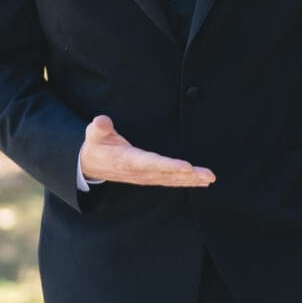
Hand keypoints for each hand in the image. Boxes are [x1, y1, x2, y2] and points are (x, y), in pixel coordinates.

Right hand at [79, 114, 214, 189]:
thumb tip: (100, 121)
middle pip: (168, 174)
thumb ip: (99, 127)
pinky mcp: (150, 178)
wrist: (91, 166)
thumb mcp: (93, 134)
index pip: (151, 162)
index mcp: (128, 160)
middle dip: (189, 175)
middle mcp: (140, 171)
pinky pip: (171, 181)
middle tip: (208, 175)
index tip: (186, 167)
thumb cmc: (96, 145)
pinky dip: (187, 181)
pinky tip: (202, 182)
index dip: (168, 165)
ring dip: (192, 180)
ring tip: (210, 178)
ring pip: (172, 179)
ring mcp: (146, 176)